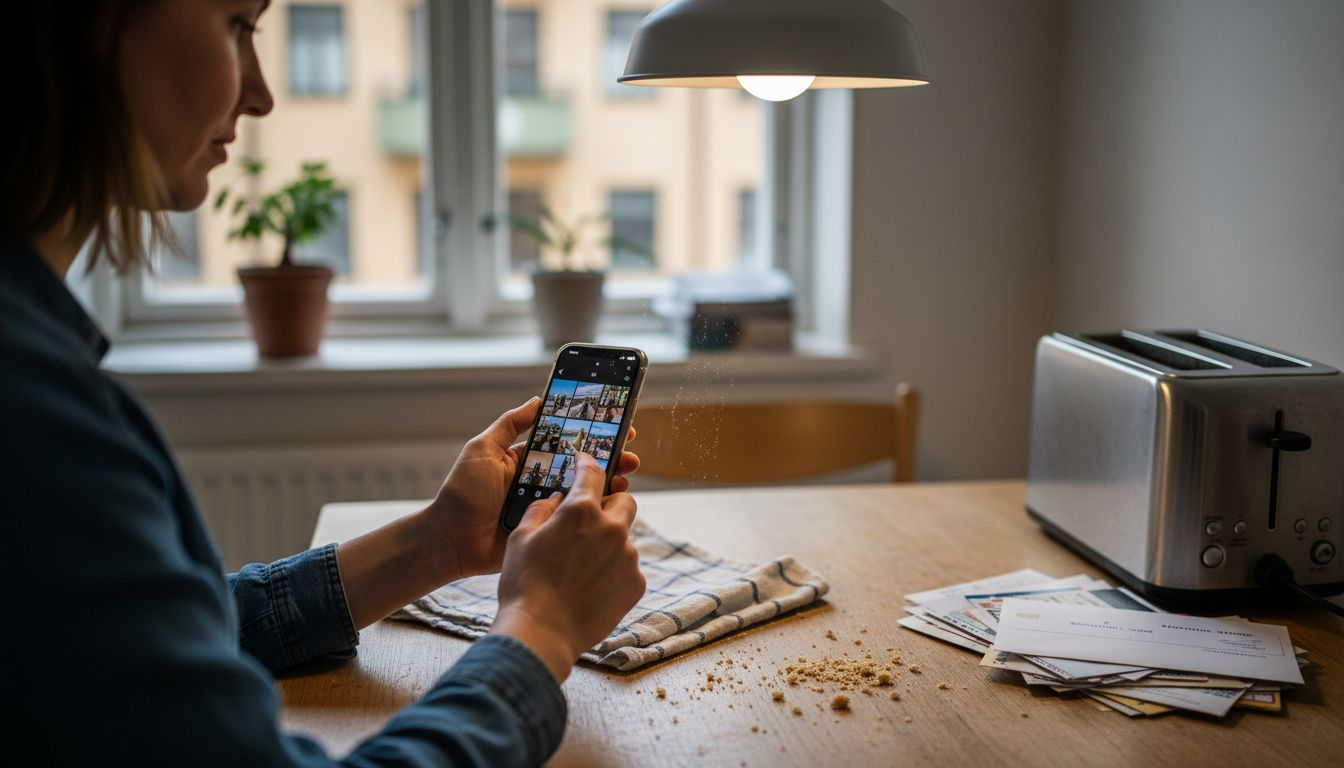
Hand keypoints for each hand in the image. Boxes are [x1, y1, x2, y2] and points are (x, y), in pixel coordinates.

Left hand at [425, 398, 639, 580]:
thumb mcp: (481, 450)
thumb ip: (509, 425)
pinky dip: (597, 509)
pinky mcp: (550, 531)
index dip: (589, 433)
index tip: (613, 422)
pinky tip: (612, 500)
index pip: (565, 443)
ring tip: (626, 471)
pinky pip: (577, 519)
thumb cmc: (462, 494)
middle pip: (582, 466)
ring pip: (585, 491)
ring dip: (609, 480)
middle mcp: (541, 482)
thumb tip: (538, 400)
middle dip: (608, 456)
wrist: (451, 541)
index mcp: (528, 461)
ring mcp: (548, 508)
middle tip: (629, 449)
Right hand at [491, 452, 644, 682]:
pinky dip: (614, 570)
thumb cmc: (524, 583)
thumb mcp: (521, 538)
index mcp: (581, 510)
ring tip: (582, 566)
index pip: (592, 472)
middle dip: (610, 504)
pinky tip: (591, 586)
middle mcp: (612, 528)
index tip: (586, 460)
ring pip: (625, 538)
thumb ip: (542, 509)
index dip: (588, 462)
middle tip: (590, 519)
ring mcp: (628, 557)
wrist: (542, 633)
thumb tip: (557, 499)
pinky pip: (628, 566)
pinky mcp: (636, 583)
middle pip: (624, 501)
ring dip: (609, 542)